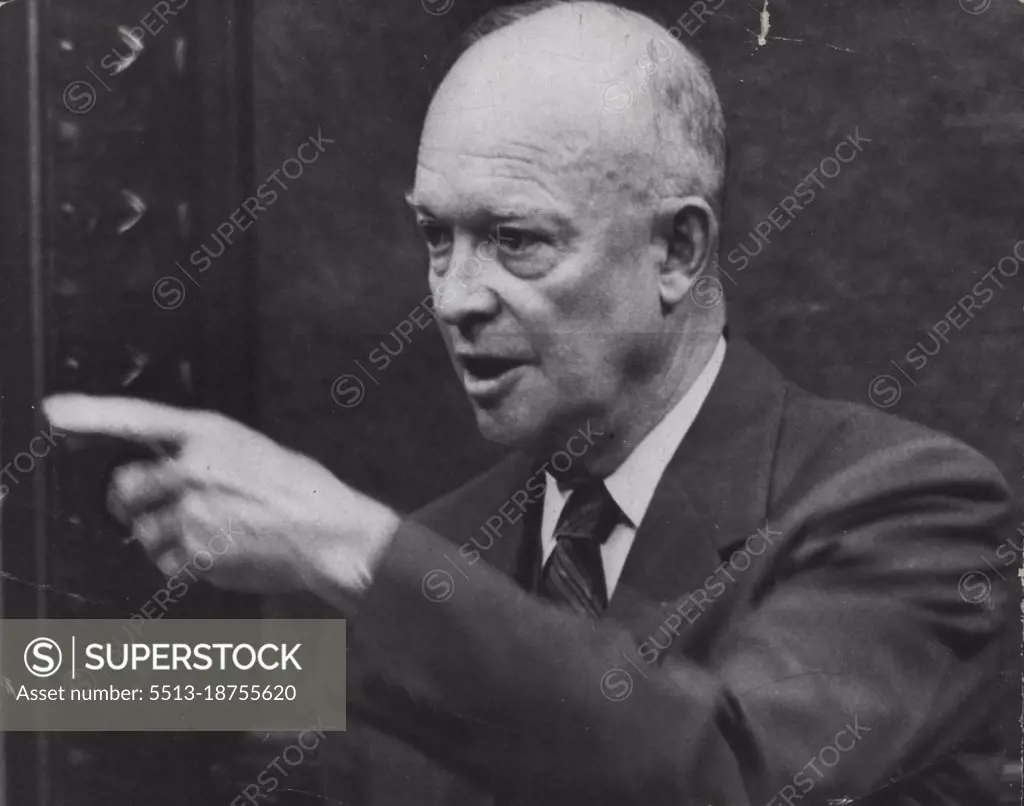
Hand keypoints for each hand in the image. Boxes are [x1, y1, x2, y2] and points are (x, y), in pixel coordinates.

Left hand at [41, 394, 399, 600]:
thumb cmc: (299, 490)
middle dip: (130, 500)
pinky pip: (165, 562)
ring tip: (212, 532)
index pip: (138, 418)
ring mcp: (193, 514)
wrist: (330, 534)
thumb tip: (155, 470)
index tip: (54, 412)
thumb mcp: (251, 451)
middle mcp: (194, 470)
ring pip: (143, 531)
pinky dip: (183, 562)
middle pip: (125, 486)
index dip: (91, 414)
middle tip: (154, 506)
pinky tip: (219, 551)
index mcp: (211, 435)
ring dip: (165, 535)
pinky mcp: (197, 555)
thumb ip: (201, 454)